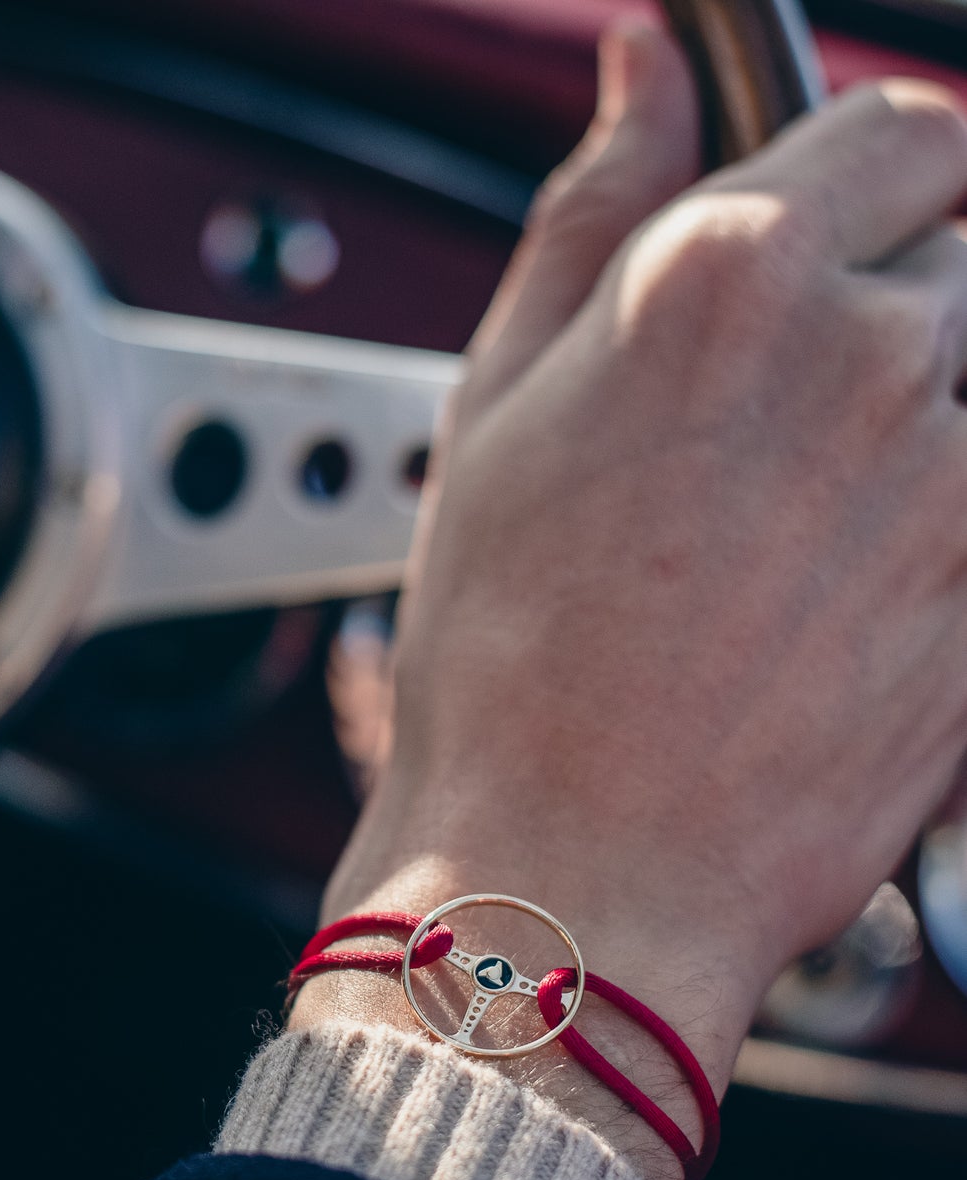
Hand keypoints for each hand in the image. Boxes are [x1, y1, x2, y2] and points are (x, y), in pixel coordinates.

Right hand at [296, 24, 966, 1179]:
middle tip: (784, 420)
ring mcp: (958, 478)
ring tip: (804, 525)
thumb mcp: (497, 406)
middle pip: (964, 250)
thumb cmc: (505, 657)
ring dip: (922, 417)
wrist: (571, 862)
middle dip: (892, 303)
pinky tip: (836, 596)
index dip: (866, 181)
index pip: (898, 129)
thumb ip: (589, 207)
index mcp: (728, 276)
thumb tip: (636, 64)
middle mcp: (869, 351)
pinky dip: (937, 523)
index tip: (839, 231)